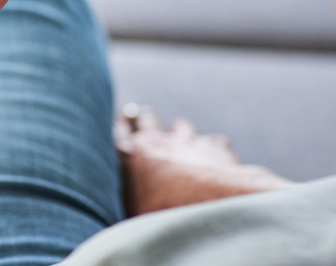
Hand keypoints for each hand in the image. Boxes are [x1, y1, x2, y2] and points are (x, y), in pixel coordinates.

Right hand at [114, 105, 293, 216]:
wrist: (209, 212)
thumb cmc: (166, 219)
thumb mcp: (134, 213)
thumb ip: (132, 198)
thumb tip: (127, 210)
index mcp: (130, 158)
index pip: (120, 132)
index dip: (122, 126)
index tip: (123, 120)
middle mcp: (157, 144)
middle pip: (146, 120)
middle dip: (145, 119)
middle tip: (143, 117)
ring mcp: (188, 143)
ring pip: (181, 127)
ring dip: (180, 133)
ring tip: (180, 137)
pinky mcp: (216, 149)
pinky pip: (213, 142)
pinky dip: (212, 149)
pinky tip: (215, 157)